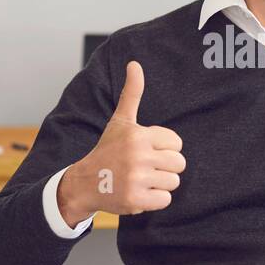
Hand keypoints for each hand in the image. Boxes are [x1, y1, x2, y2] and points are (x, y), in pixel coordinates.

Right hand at [57, 60, 184, 224]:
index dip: (165, 149)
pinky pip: (165, 200)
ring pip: (173, 182)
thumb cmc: (109, 149)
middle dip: (165, 167)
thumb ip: (132, 93)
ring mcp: (136, 179)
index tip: (147, 151)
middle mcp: (137, 156)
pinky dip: (155, 199)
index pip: (177, 143)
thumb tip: (135, 63)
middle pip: (179, 164)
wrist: (86, 182)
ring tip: (142, 179)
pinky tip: (139, 193)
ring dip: (160, 184)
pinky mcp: (136, 200)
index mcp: (138, 135)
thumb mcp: (120, 121)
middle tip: (145, 167)